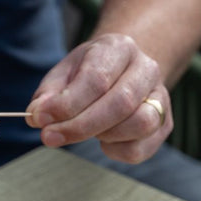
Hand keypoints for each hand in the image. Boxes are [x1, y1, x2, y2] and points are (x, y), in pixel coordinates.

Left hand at [27, 33, 172, 163]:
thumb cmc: (86, 75)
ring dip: (102, 135)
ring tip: (81, 131)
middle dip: (79, 126)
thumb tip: (36, 115)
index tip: (40, 119)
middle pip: (120, 103)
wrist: (121, 72)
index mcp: (119, 48)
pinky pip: (140, 149)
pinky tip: (103, 140)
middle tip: (49, 137)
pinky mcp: (163, 125)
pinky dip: (116, 151)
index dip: (66, 104)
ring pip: (140, 124)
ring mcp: (160, 97)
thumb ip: (47, 95)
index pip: (97, 79)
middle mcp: (146, 69)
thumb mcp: (62, 75)